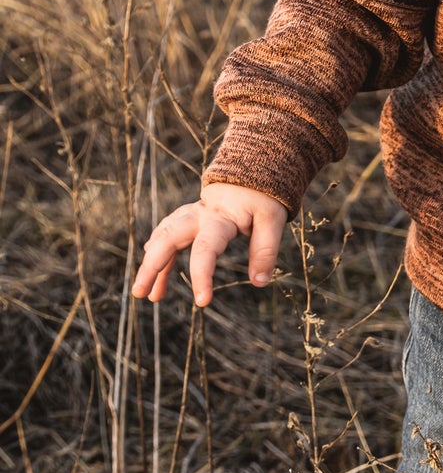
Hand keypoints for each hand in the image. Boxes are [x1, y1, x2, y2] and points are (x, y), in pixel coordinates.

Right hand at [131, 183, 287, 306]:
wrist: (255, 169)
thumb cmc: (264, 196)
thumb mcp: (272, 219)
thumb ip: (265, 250)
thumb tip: (259, 283)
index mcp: (220, 217)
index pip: (205, 248)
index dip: (202, 276)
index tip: (202, 302)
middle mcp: (199, 215)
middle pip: (168, 238)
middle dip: (152, 266)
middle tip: (140, 294)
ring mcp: (191, 215)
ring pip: (164, 237)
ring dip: (152, 265)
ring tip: (148, 296)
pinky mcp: (190, 217)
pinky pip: (168, 235)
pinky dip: (159, 253)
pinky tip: (154, 272)